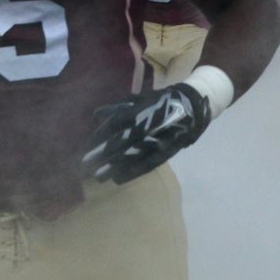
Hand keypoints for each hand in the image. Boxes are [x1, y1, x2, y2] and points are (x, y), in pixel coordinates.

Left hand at [82, 83, 211, 183]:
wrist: (194, 107)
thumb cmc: (162, 102)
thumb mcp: (140, 100)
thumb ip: (118, 108)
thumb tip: (96, 115)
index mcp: (140, 110)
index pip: (116, 123)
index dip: (101, 135)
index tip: (86, 146)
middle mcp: (148, 126)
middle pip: (121, 142)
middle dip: (102, 154)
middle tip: (84, 165)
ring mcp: (158, 140)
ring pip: (133, 156)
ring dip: (114, 167)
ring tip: (98, 177)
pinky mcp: (166, 152)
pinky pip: (147, 164)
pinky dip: (132, 172)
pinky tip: (118, 179)